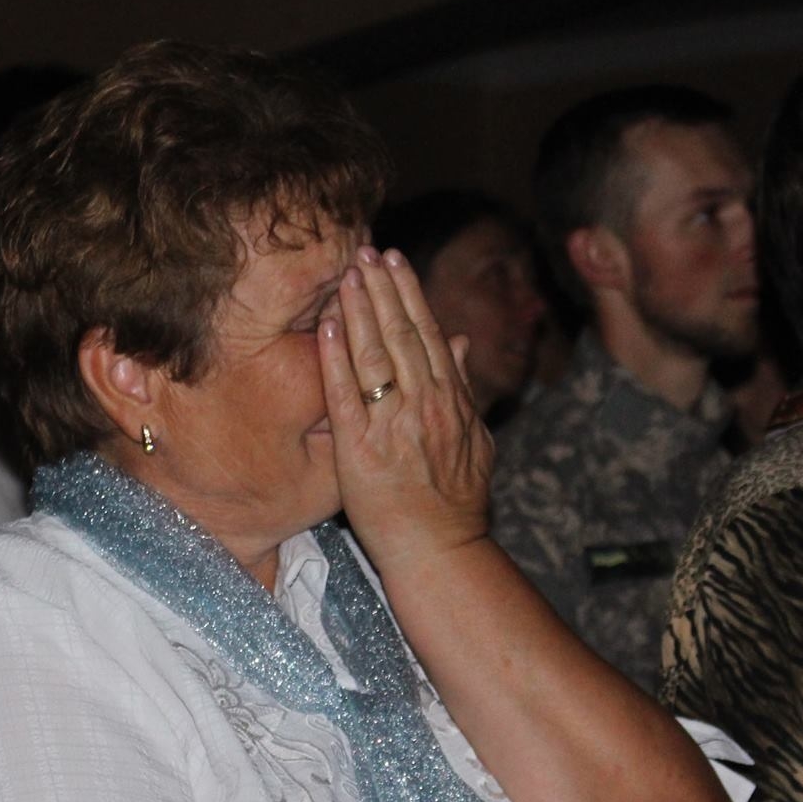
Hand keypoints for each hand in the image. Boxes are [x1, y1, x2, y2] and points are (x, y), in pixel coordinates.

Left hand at [318, 244, 492, 578]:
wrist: (440, 550)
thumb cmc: (456, 503)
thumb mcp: (475, 441)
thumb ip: (466, 389)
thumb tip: (461, 341)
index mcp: (451, 400)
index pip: (428, 333)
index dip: (409, 294)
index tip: (395, 262)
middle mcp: (424, 405)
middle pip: (400, 334)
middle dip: (382, 289)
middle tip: (365, 251)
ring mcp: (392, 426)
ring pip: (374, 355)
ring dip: (358, 310)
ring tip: (346, 274)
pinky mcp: (361, 449)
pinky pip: (345, 394)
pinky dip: (335, 357)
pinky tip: (327, 325)